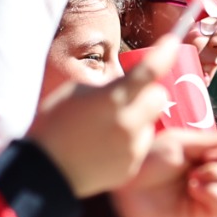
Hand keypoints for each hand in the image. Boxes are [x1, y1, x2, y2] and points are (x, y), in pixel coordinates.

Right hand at [29, 67, 171, 196]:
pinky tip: (104, 145)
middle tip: (125, 96)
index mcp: (112, 100)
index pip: (150, 70)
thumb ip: (108, 86)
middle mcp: (128, 124)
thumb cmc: (54, 126)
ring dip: (137, 118)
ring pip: (150, 122)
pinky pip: (140, 145)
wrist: (44, 173)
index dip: (165, 53)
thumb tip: (127, 85)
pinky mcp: (132, 166)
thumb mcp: (75, 92)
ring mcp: (133, 148)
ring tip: (107, 127)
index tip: (171, 43)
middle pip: (159, 97)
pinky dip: (129, 140)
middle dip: (147, 92)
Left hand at [112, 129, 216, 216]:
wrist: (126, 193)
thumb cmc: (147, 164)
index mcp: (211, 155)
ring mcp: (213, 197)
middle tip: (206, 159)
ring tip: (192, 177)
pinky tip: (192, 190)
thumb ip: (215, 141)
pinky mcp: (207, 216)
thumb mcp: (182, 143)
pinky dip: (213, 192)